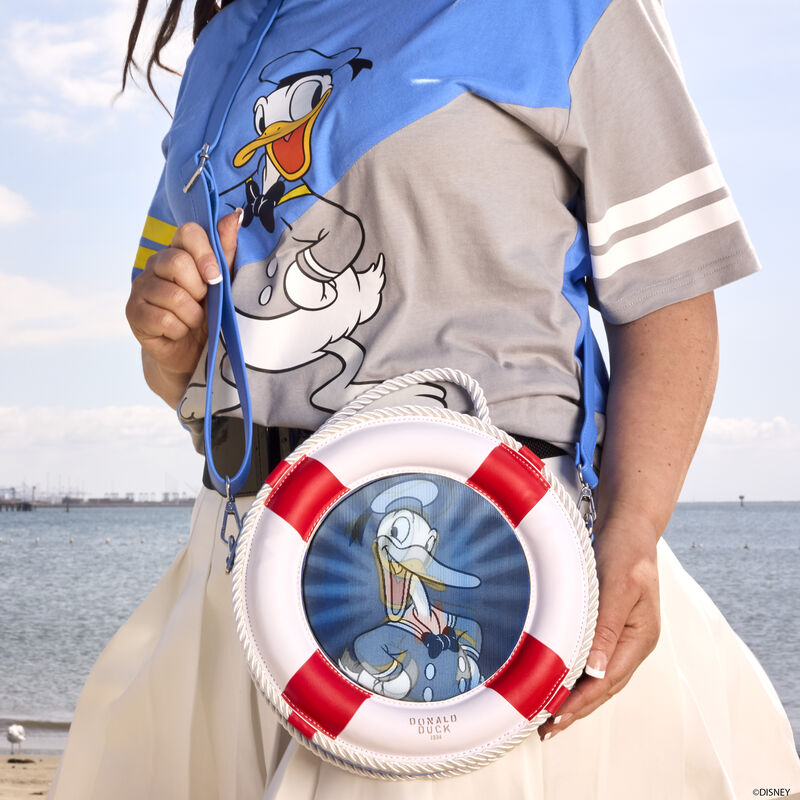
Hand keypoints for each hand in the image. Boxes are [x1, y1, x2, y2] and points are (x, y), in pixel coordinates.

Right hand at [125, 210, 241, 406]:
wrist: (192, 352)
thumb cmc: (210, 314)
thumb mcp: (224, 284)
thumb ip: (226, 251)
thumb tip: (235, 215)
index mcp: (179, 251)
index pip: (188, 233)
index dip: (205, 254)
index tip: (215, 276)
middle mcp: (155, 264)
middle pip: (176, 262)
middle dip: (199, 289)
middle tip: (202, 302)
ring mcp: (141, 287)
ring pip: (172, 295)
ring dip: (192, 315)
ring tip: (193, 321)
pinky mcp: (133, 312)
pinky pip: (163, 319)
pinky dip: (179, 330)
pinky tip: (179, 331)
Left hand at [538, 513, 659, 739]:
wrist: (626, 525)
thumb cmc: (624, 550)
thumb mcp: (618, 584)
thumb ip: (607, 627)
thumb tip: (595, 671)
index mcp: (641, 637)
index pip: (607, 680)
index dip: (581, 701)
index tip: (555, 716)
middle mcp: (633, 641)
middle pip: (603, 686)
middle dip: (575, 708)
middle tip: (545, 728)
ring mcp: (622, 635)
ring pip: (596, 676)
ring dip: (573, 695)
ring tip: (547, 714)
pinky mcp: (607, 625)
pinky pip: (590, 658)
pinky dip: (574, 674)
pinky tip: (557, 681)